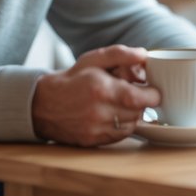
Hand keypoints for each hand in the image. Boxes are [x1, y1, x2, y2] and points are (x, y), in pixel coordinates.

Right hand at [31, 45, 159, 145]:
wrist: (43, 104)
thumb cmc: (72, 79)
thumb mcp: (93, 59)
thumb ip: (120, 54)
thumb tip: (144, 55)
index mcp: (102, 89)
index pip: (142, 98)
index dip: (152, 94)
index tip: (152, 90)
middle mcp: (100, 111)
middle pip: (139, 112)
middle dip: (141, 103)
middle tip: (134, 94)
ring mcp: (96, 129)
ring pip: (131, 125)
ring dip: (132, 115)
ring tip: (120, 104)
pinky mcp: (93, 141)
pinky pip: (120, 136)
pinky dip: (121, 126)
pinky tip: (112, 115)